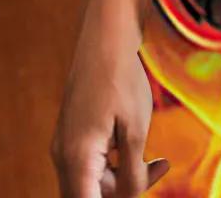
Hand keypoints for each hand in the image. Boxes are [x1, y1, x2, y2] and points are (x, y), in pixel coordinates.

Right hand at [51, 28, 170, 197]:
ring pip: (92, 183)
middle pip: (91, 197)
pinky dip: (114, 164)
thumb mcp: (136, 129)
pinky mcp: (72, 136)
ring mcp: (65, 146)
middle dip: (122, 191)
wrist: (106, 39)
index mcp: (77, 159)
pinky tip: (136, 149)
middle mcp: (63, 157)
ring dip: (121, 179)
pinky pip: (90, 166)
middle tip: (157, 168)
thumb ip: (132, 173)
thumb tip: (131, 197)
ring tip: (156, 161)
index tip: (134, 190)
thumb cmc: (122, 80)